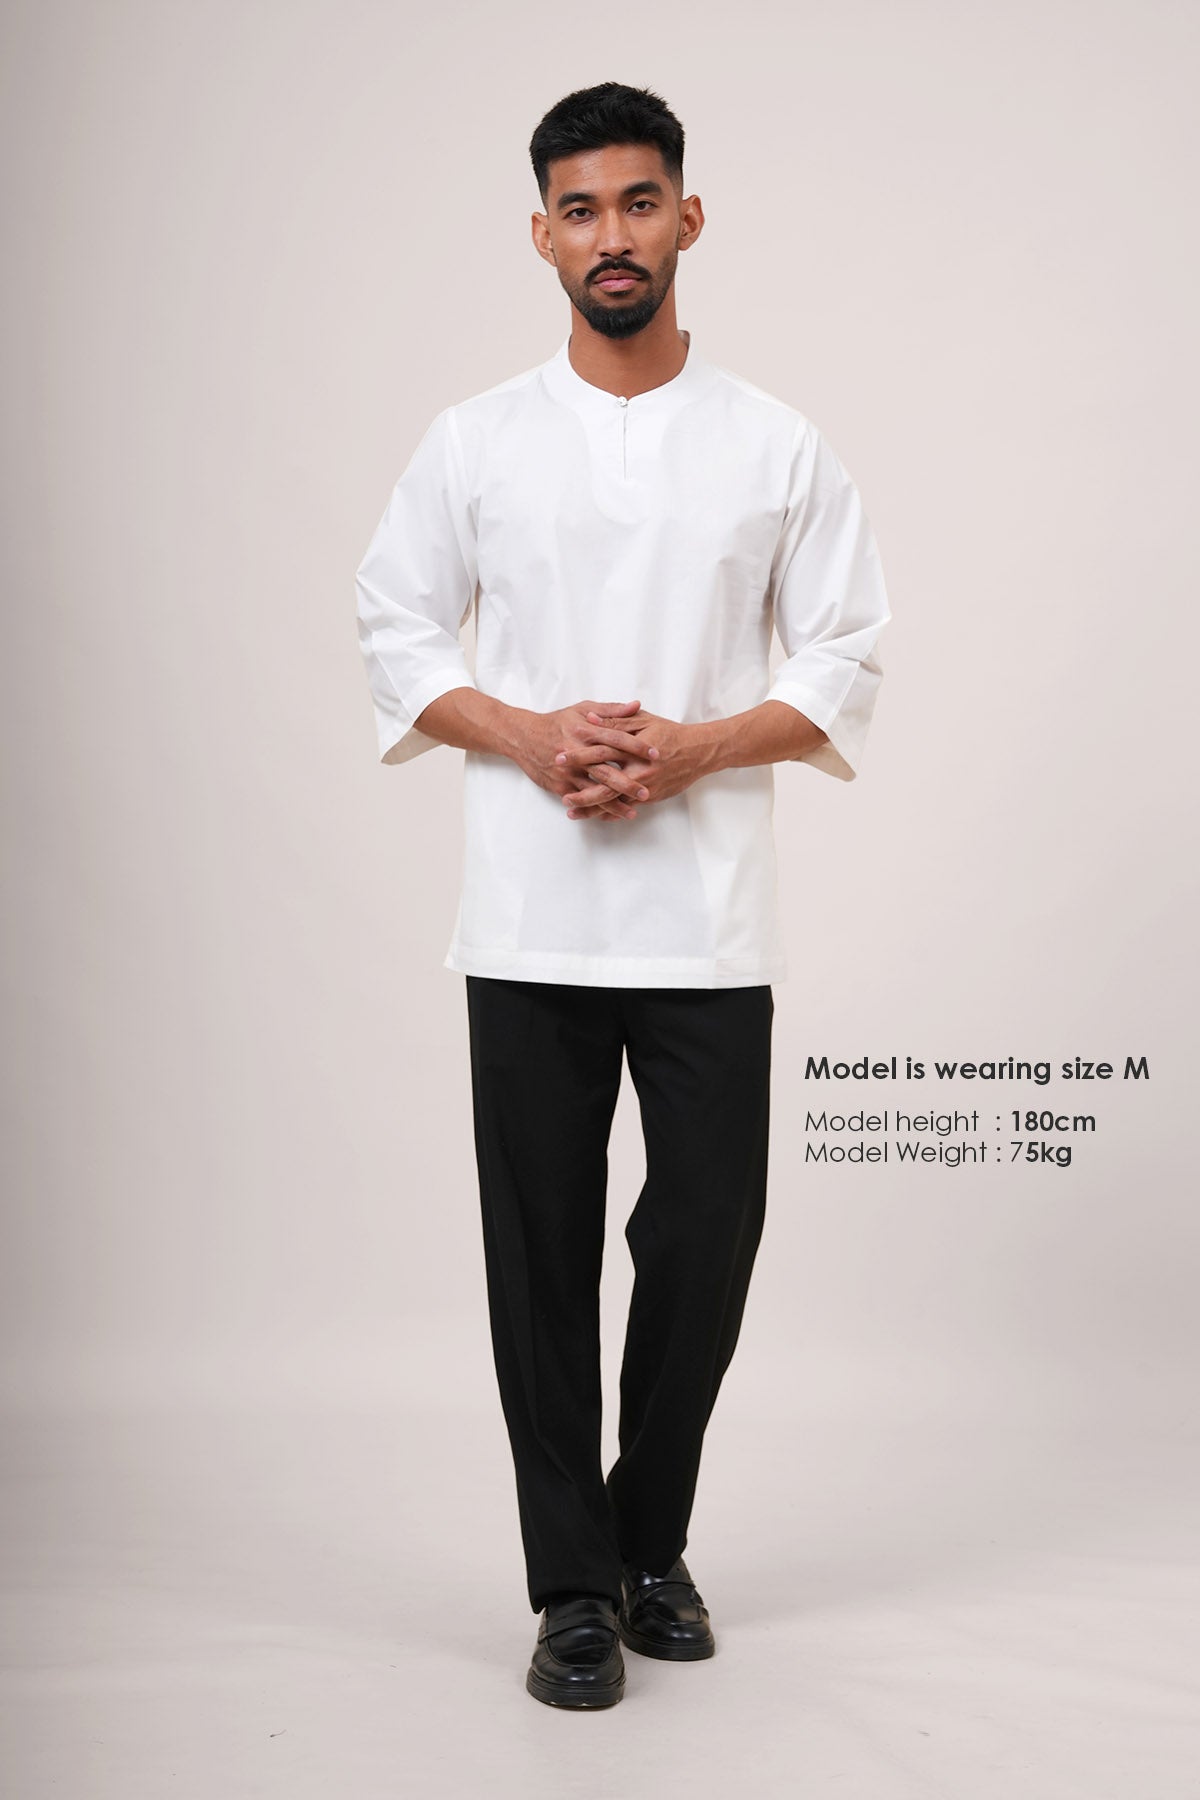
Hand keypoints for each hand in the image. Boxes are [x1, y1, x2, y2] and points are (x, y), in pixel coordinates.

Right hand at [510, 699, 654, 819]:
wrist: (524, 737)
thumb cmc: (557, 722)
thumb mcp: (583, 710)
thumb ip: (611, 710)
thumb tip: (636, 705)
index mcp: (585, 731)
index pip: (616, 739)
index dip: (637, 746)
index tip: (656, 753)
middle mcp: (577, 753)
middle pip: (607, 769)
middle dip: (628, 782)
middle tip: (647, 791)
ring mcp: (568, 772)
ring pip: (594, 790)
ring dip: (614, 803)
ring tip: (633, 811)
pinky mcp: (560, 786)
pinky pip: (581, 800)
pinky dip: (595, 809)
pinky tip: (609, 815)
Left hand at [562, 710, 721, 815]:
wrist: (699, 752)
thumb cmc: (671, 733)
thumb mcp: (644, 721)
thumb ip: (616, 720)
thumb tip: (591, 718)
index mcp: (634, 749)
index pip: (601, 751)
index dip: (579, 755)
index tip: (560, 757)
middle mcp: (639, 770)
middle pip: (605, 783)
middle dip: (581, 790)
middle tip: (561, 794)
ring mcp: (646, 786)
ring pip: (614, 801)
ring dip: (592, 808)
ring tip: (571, 811)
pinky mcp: (651, 797)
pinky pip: (627, 807)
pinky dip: (610, 813)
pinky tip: (595, 817)